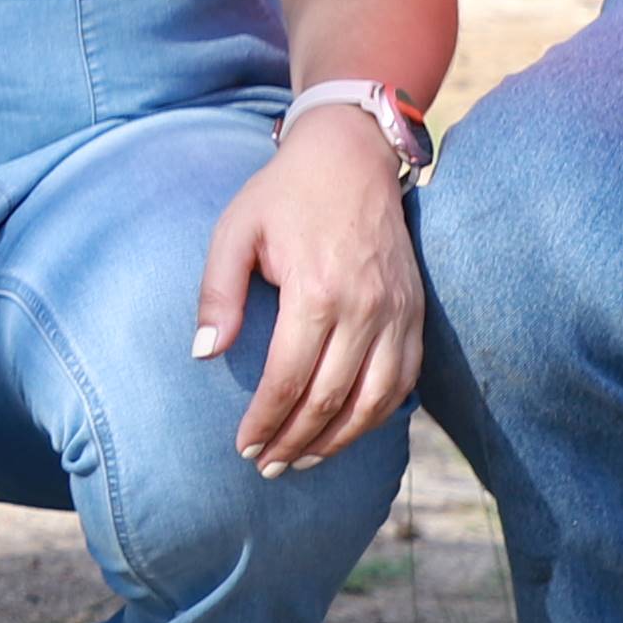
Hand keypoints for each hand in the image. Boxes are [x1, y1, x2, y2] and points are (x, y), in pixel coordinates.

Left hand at [193, 107, 422, 474]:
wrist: (351, 156)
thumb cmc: (284, 194)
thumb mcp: (235, 231)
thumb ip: (217, 293)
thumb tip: (206, 353)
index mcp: (317, 291)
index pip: (290, 379)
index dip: (265, 420)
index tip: (244, 446)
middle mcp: (365, 308)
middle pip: (331, 399)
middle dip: (296, 440)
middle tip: (267, 466)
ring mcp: (398, 312)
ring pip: (375, 400)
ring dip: (339, 440)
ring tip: (305, 460)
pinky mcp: (416, 312)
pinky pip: (405, 380)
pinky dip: (379, 414)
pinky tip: (350, 431)